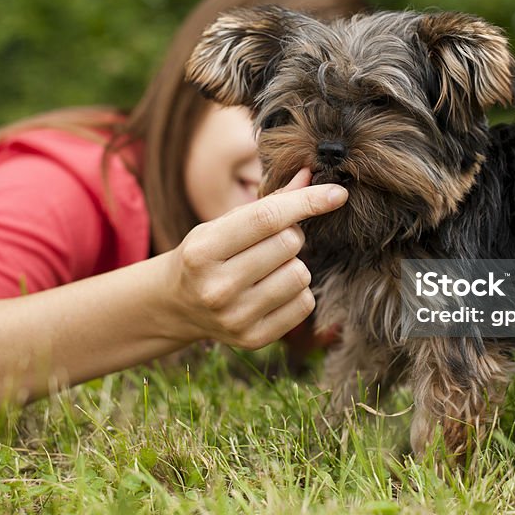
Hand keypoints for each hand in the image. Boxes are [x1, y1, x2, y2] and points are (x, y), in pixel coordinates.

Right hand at [161, 169, 347, 348]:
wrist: (177, 306)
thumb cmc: (207, 255)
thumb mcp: (223, 224)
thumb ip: (268, 201)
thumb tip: (309, 175)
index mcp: (203, 251)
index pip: (266, 219)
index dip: (306, 202)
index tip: (337, 192)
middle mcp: (216, 288)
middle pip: (289, 244)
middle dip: (292, 234)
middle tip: (274, 239)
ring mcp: (235, 317)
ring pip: (300, 274)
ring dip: (295, 264)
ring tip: (271, 267)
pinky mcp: (253, 339)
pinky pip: (304, 304)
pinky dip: (298, 291)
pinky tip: (274, 289)